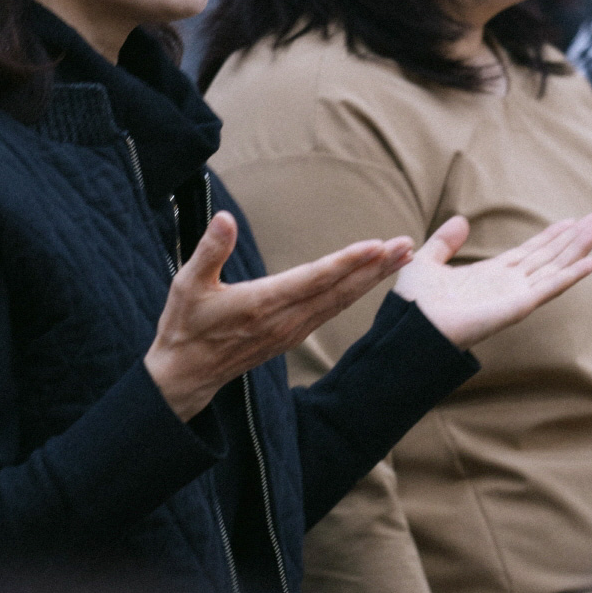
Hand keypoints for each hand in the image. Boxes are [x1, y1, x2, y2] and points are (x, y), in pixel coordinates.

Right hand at [145, 212, 412, 420]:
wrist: (187, 374)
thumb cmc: (185, 325)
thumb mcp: (187, 284)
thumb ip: (209, 250)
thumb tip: (224, 218)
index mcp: (261, 304)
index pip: (314, 279)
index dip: (347, 262)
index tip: (376, 246)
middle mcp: (284, 320)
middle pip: (339, 290)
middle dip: (375, 267)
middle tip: (406, 245)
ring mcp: (291, 331)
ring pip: (340, 301)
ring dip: (372, 279)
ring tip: (400, 257)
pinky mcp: (292, 336)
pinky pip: (332, 311)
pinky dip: (355, 292)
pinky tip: (370, 280)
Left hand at [394, 214, 591, 348]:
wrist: (411, 327)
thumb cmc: (413, 304)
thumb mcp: (426, 262)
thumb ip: (443, 242)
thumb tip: (461, 220)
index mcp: (490, 276)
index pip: (529, 253)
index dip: (549, 237)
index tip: (569, 221)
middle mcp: (508, 286)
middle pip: (549, 257)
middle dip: (573, 238)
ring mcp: (516, 296)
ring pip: (556, 267)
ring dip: (579, 247)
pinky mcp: (518, 306)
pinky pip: (551, 287)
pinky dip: (574, 274)